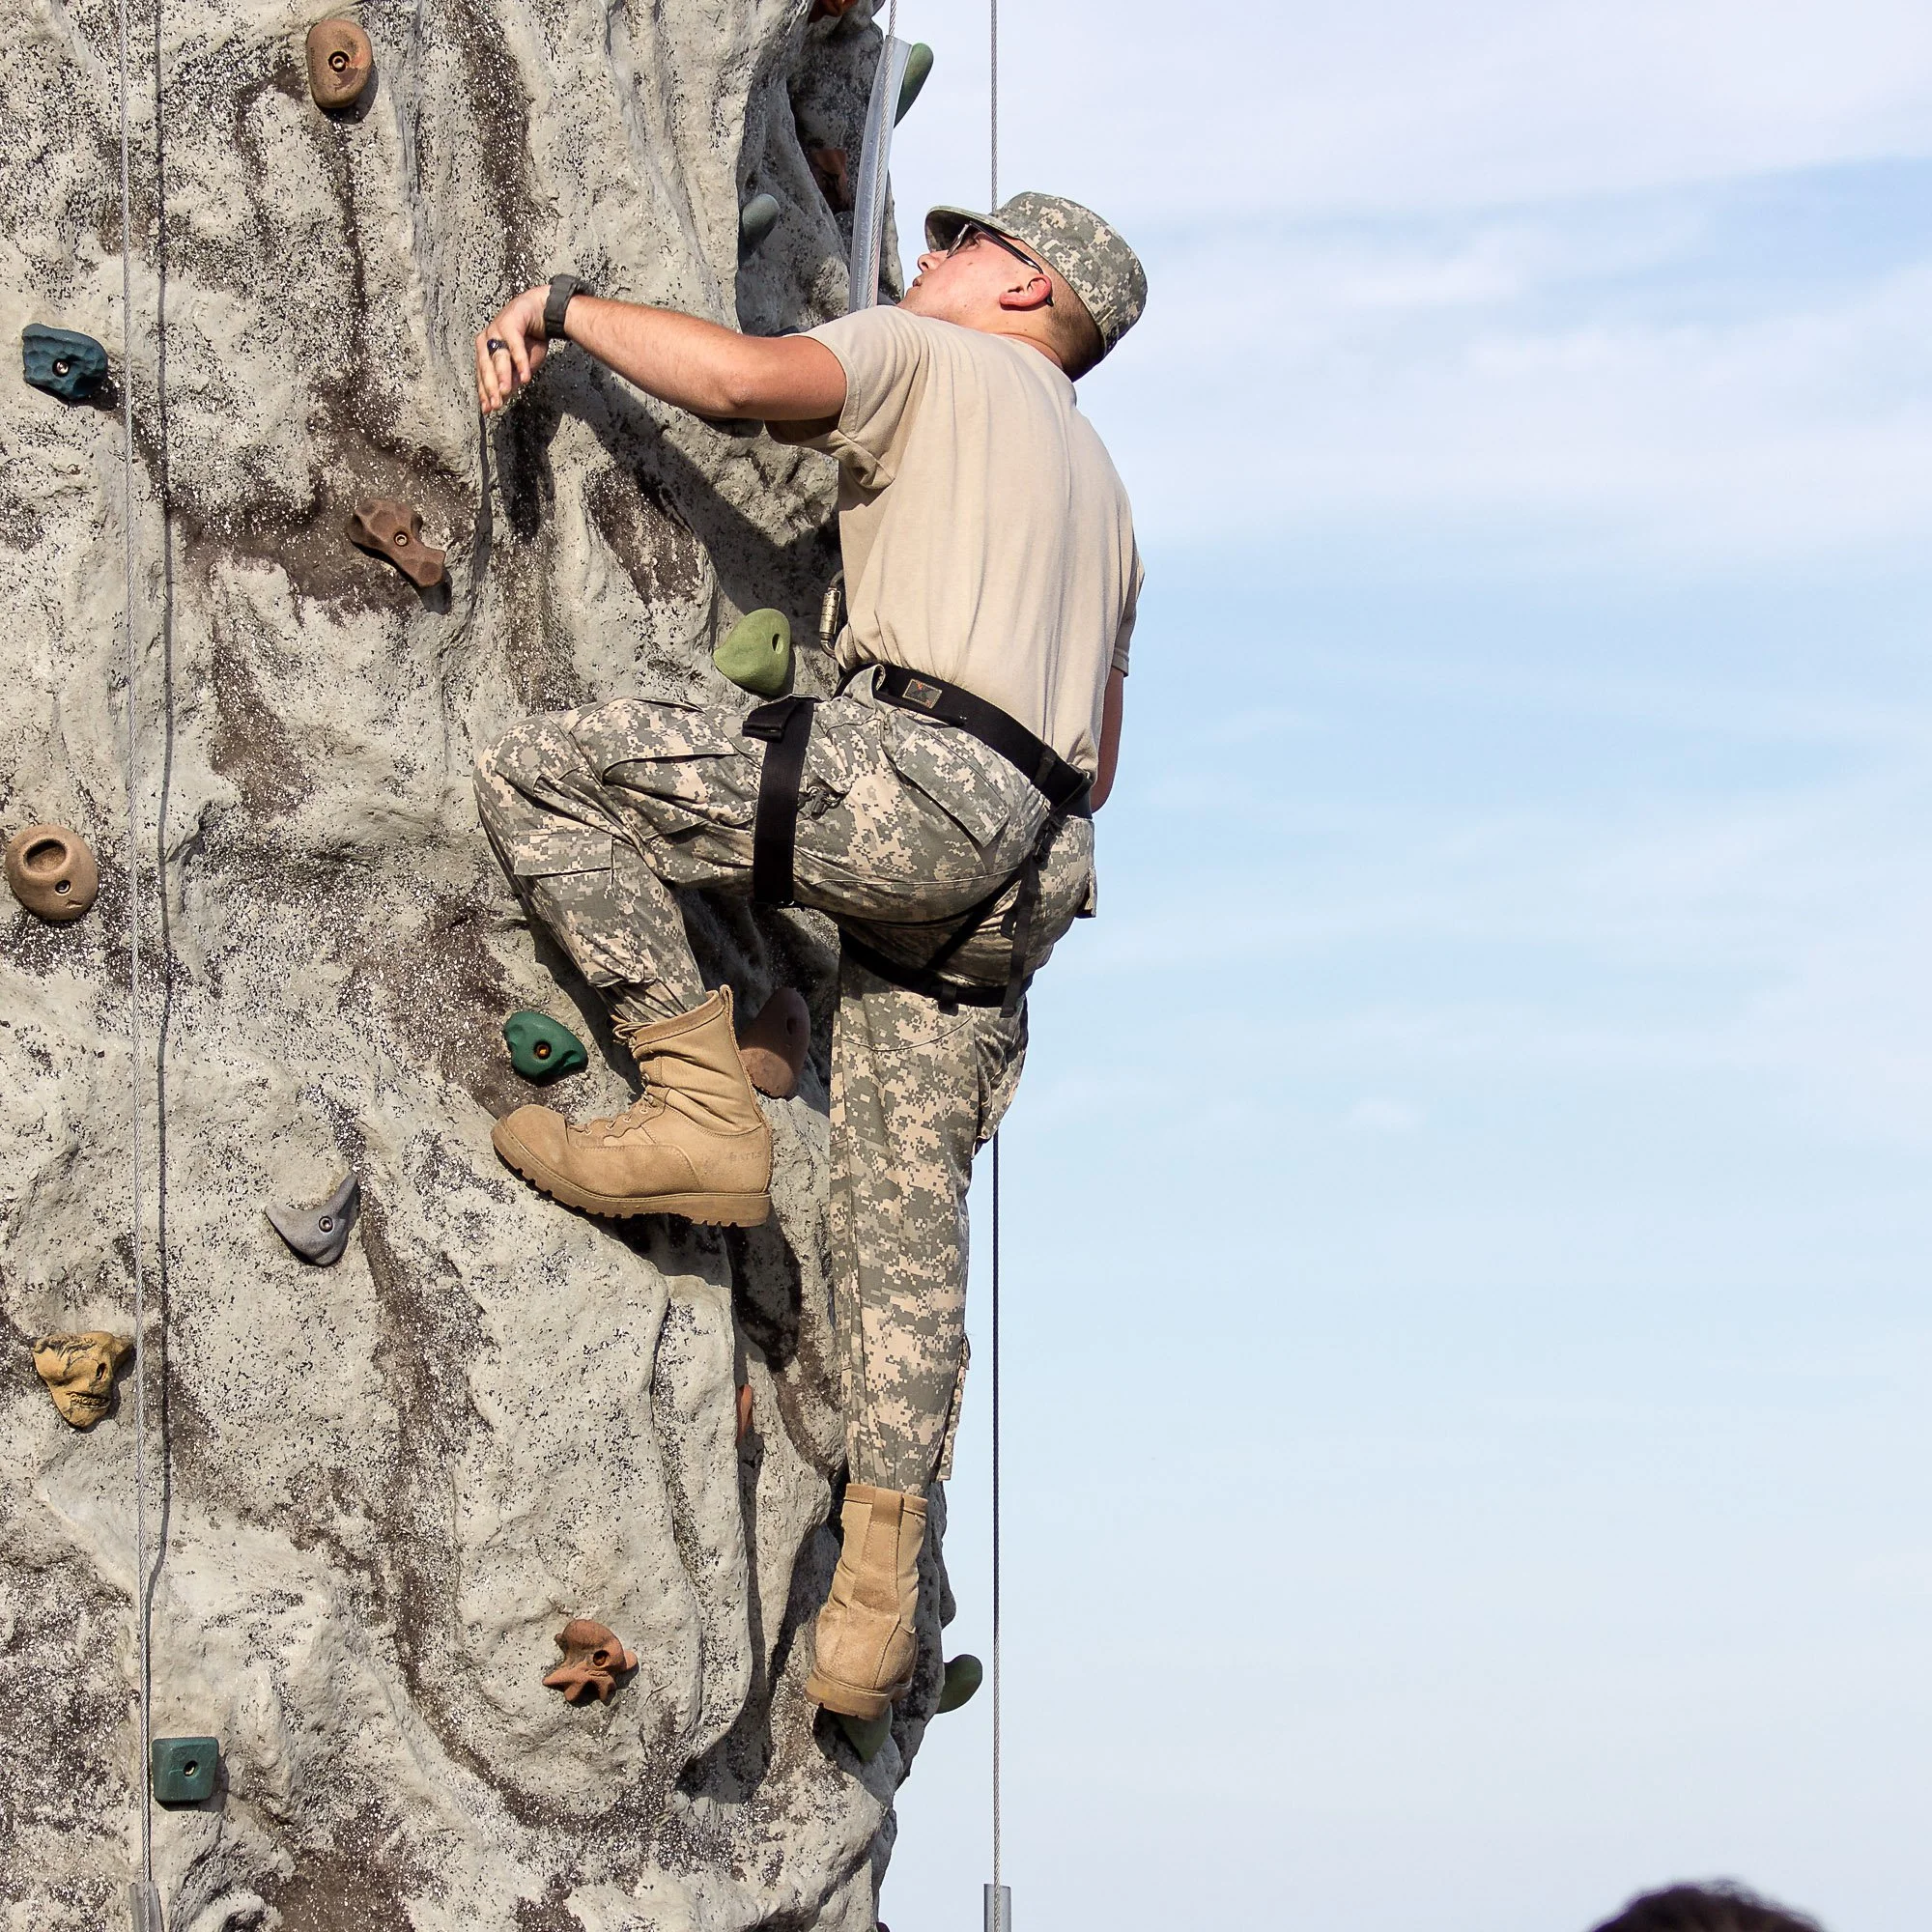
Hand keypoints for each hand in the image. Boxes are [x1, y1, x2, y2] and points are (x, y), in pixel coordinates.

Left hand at [475, 286, 549, 413]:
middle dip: (491, 387)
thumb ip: (513, 377)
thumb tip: (505, 395)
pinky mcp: (509, 322)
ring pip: (498, 357)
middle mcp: (487, 338)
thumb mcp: (523, 364)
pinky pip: (514, 346)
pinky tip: (525, 377)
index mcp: (486, 349)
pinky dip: (520, 362)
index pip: (482, 374)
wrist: (543, 311)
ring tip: (507, 392)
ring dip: (503, 376)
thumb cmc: (532, 337)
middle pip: (486, 367)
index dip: (485, 392)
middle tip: (495, 405)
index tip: (488, 410)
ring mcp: (496, 328)